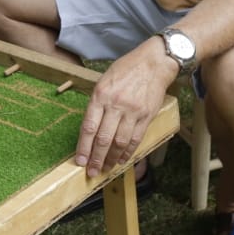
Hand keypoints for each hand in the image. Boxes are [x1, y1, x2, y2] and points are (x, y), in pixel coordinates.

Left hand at [74, 40, 178, 177]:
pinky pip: (135, 139)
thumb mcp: (104, 81)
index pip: (89, 127)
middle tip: (91, 171)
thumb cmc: (126, 69)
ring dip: (111, 159)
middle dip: (96, 158)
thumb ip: (97, 103)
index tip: (79, 161)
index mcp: (101, 95)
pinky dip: (128, 152)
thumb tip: (89, 128)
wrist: (154, 62)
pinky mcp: (146, 116)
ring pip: (119, 142)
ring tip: (105, 169)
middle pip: (103, 138)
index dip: (83, 147)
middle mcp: (116, 104)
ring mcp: (132, 111)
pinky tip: (121, 160)